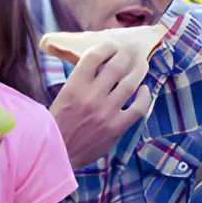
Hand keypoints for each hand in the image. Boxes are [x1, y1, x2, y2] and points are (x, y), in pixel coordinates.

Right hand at [49, 41, 152, 170]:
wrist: (58, 155)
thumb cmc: (57, 125)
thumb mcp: (62, 97)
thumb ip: (79, 81)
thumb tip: (97, 65)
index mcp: (74, 86)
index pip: (94, 56)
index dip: (106, 46)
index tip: (111, 46)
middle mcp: (91, 96)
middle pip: (116, 66)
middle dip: (125, 55)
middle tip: (128, 54)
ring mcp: (106, 112)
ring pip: (130, 83)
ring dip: (139, 71)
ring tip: (142, 65)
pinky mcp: (117, 127)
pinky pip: (138, 108)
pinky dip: (144, 96)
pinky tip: (144, 90)